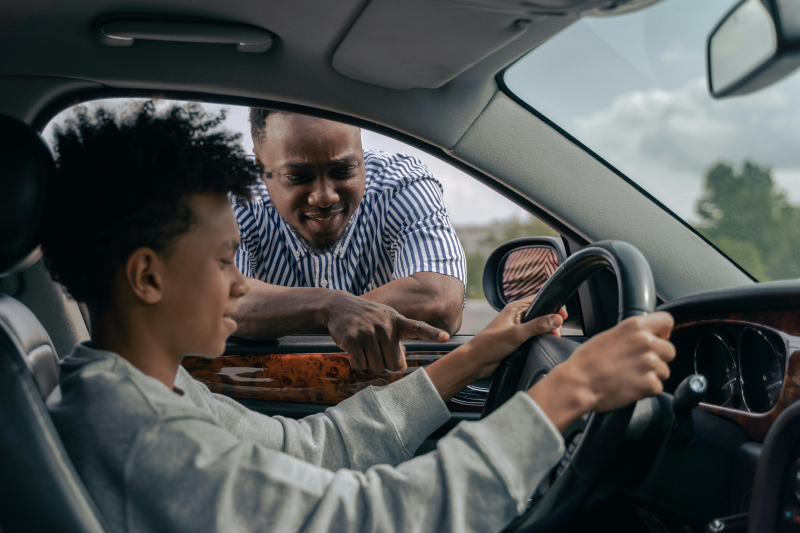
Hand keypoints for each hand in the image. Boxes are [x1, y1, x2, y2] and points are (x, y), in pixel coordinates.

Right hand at [323, 293, 449, 372]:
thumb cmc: (366, 317)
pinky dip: (357, 363)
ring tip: (364, 348)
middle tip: (376, 352)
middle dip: (385, 364)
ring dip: (369, 363)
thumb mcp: (385, 321)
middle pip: (393, 363)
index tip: (445, 337)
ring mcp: (368, 332)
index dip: (432, 334)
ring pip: (376, 366)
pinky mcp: (352, 339)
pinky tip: (354, 350)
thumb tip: (400, 366)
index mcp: (397, 320)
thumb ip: (396, 340)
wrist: (338, 306)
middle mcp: (384, 325)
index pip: (418, 327)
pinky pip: (360, 364)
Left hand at [466, 294, 567, 378]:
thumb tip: (556, 319)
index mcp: (515, 308)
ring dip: (547, 331)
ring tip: (551, 338)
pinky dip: (540, 339)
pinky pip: (534, 336)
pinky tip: (542, 344)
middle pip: (542, 313)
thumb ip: (537, 325)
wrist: (476, 361)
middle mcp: (516, 316)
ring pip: (539, 325)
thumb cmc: (489, 344)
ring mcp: (517, 328)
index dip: (553, 305)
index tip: (563, 315)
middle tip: (555, 332)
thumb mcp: (516, 334)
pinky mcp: (517, 339)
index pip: (539, 299)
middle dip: (552, 321)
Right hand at [529, 312, 675, 430]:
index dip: (663, 332)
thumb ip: (631, 334)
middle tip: (639, 364)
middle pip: (670, 350)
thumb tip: (646, 336)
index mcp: (635, 326)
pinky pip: (657, 387)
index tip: (658, 339)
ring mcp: (650, 364)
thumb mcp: (609, 335)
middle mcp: (646, 342)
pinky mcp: (650, 384)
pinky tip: (629, 386)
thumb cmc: (587, 361)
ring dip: (652, 375)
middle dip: (658, 358)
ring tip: (630, 376)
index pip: (667, 321)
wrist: (579, 383)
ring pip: (664, 370)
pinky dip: (646, 390)